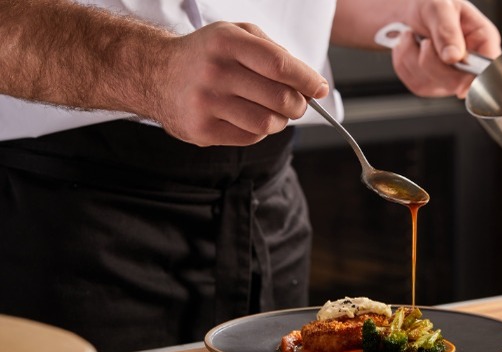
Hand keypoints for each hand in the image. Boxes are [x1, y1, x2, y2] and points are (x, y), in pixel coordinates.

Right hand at [157, 22, 329, 146]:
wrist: (154, 74)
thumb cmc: (205, 55)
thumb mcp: (235, 35)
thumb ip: (273, 51)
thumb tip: (308, 81)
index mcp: (227, 42)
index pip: (281, 65)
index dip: (307, 80)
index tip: (319, 89)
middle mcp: (215, 71)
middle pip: (279, 98)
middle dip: (298, 104)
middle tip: (298, 104)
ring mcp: (206, 103)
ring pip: (267, 123)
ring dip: (280, 121)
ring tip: (274, 112)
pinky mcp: (201, 130)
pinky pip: (250, 137)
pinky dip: (259, 131)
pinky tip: (249, 118)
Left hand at [391, 0, 500, 98]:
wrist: (408, 11)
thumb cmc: (432, 4)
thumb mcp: (440, 6)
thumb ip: (447, 30)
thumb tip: (454, 57)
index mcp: (482, 39)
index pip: (489, 66)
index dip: (478, 78)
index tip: (460, 85)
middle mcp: (470, 63)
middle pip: (456, 82)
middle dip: (431, 61)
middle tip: (425, 40)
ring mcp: (450, 77)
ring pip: (431, 84)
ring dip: (413, 58)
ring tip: (413, 37)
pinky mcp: (431, 84)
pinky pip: (415, 83)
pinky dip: (404, 63)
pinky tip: (409, 47)